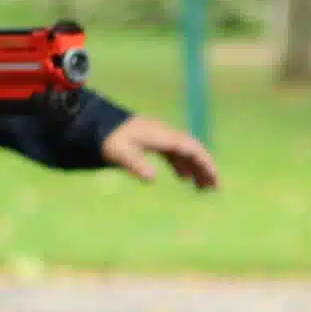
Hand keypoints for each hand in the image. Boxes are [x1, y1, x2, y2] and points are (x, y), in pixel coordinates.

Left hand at [100, 116, 219, 189]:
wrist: (96, 122)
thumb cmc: (109, 138)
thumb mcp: (120, 153)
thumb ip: (136, 164)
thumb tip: (152, 178)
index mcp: (162, 136)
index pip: (191, 148)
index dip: (205, 163)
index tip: (214, 179)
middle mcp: (166, 134)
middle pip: (193, 150)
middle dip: (205, 167)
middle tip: (214, 188)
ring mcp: (160, 136)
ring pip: (185, 152)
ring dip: (195, 168)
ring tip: (202, 187)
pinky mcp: (154, 140)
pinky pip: (175, 152)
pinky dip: (182, 165)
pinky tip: (183, 178)